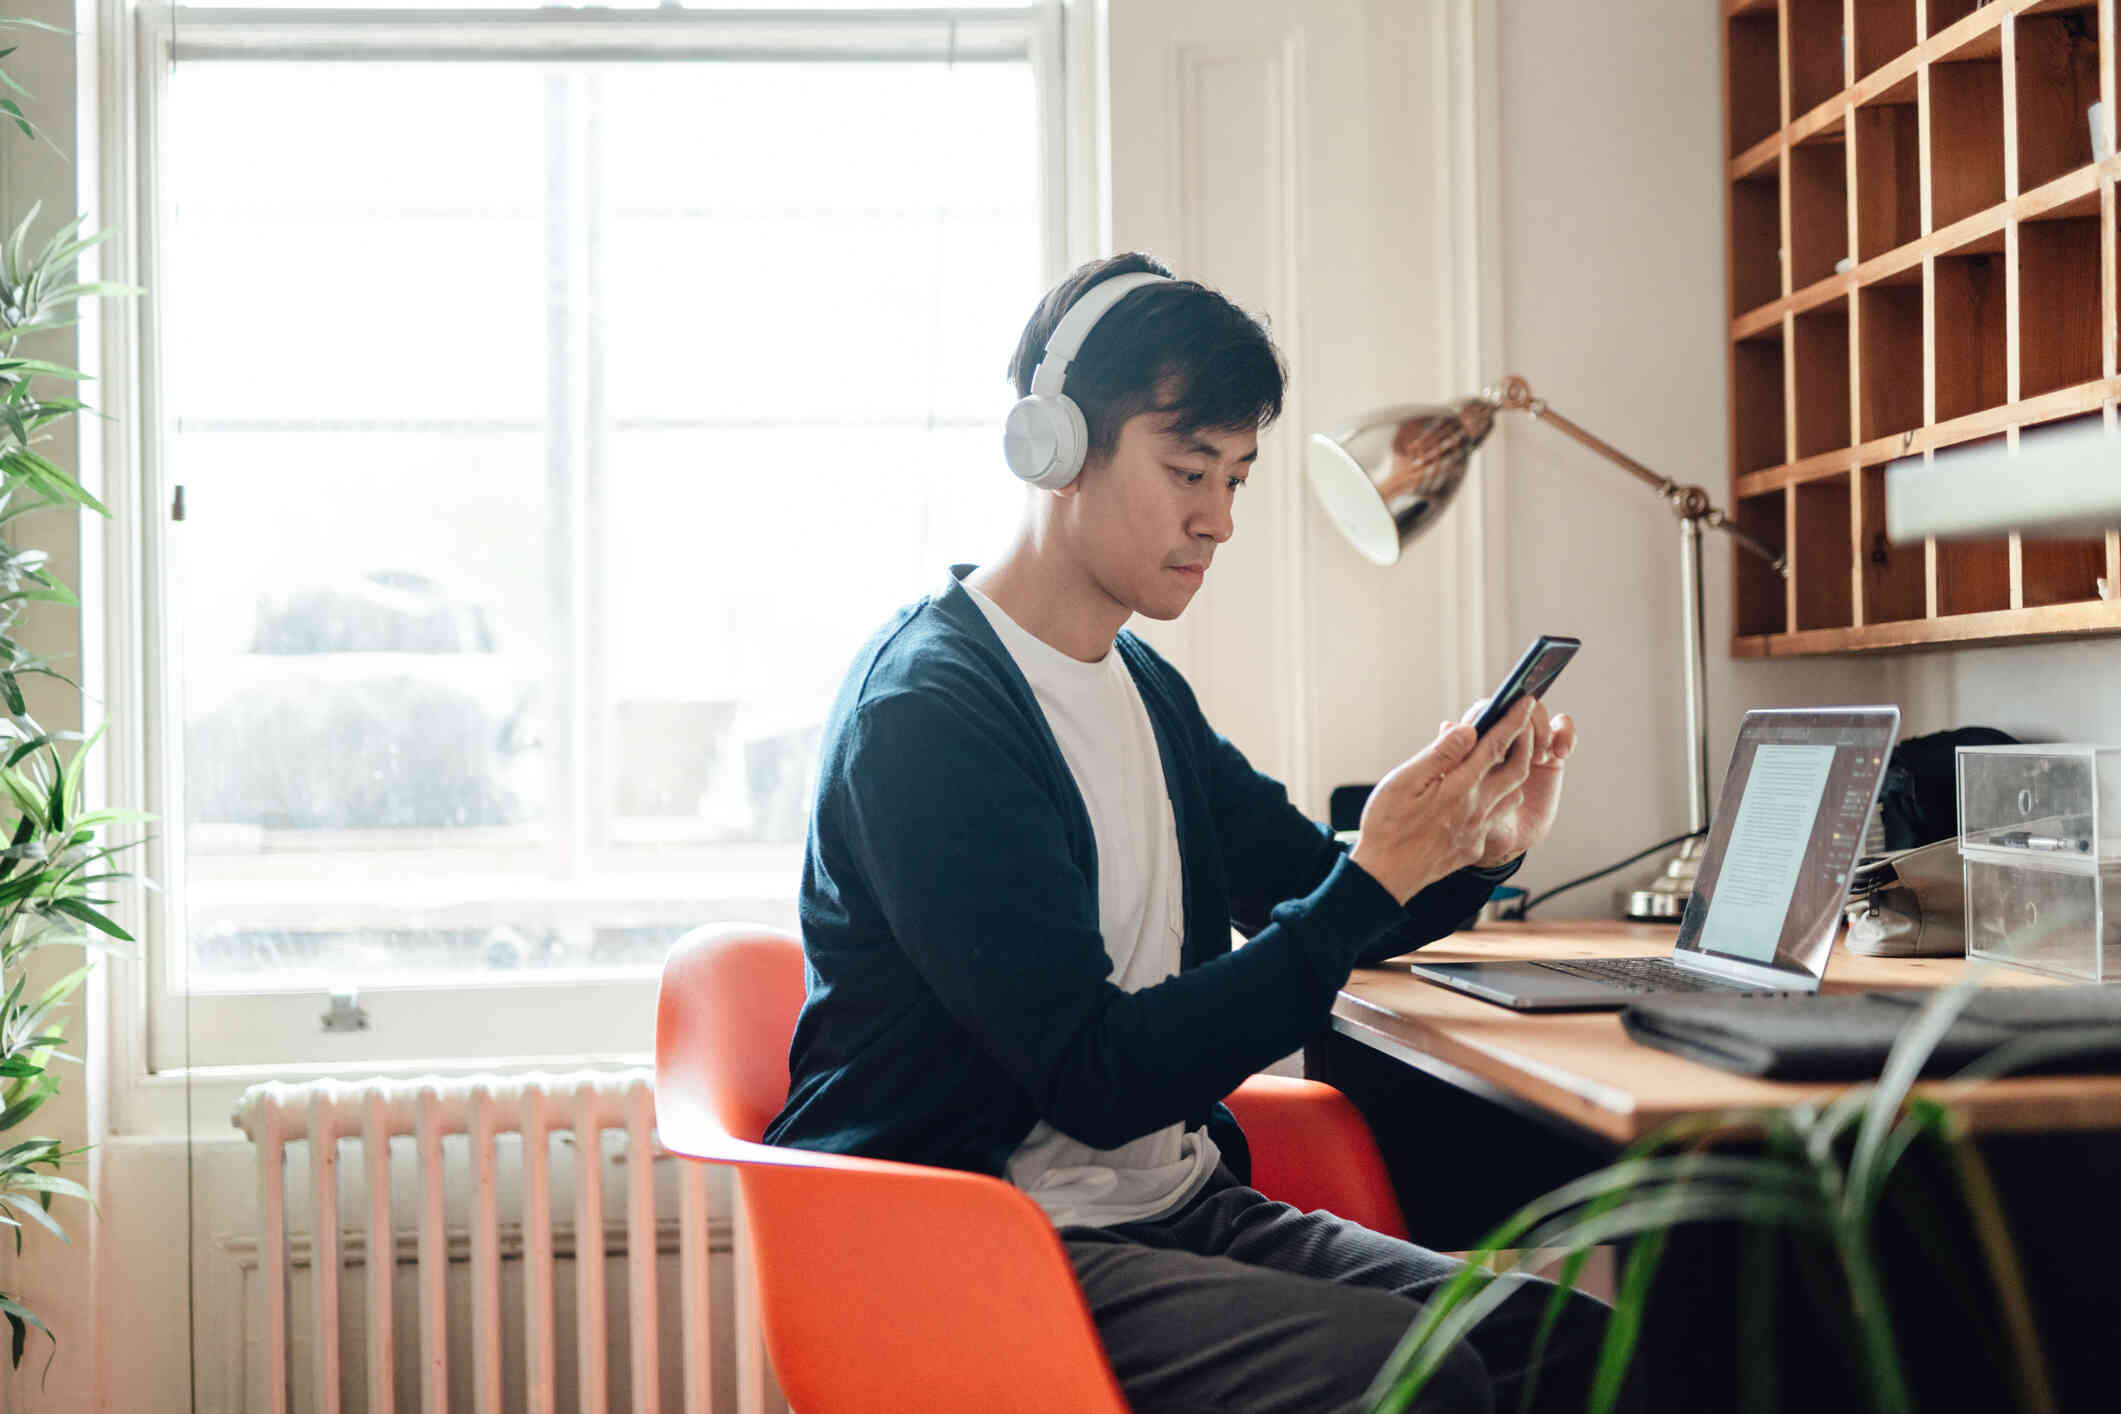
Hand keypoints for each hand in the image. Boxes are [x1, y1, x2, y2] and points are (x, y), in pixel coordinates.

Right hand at [1349, 697, 1538, 902]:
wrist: (1385, 876)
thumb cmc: (1387, 826)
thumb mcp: (1404, 782)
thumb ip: (1440, 755)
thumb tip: (1466, 729)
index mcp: (1460, 787)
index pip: (1496, 745)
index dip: (1513, 720)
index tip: (1524, 700)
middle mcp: (1477, 808)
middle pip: (1517, 769)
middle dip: (1525, 741)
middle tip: (1524, 722)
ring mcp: (1478, 829)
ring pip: (1512, 794)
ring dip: (1516, 771)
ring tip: (1507, 755)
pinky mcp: (1474, 845)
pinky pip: (1498, 817)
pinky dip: (1500, 797)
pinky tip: (1485, 793)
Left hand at [1444, 698, 1577, 867]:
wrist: (1494, 844)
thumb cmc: (1461, 821)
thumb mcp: (1448, 796)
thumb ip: (1447, 760)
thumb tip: (1448, 725)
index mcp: (1471, 744)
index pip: (1485, 712)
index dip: (1500, 710)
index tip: (1516, 715)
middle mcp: (1498, 741)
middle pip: (1515, 710)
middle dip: (1527, 721)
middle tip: (1528, 749)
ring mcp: (1524, 747)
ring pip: (1538, 717)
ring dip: (1544, 729)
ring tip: (1540, 757)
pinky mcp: (1548, 757)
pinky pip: (1562, 734)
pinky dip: (1566, 735)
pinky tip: (1561, 753)